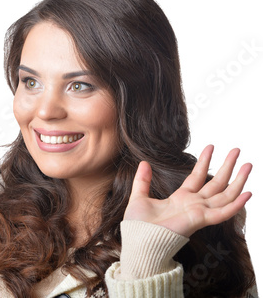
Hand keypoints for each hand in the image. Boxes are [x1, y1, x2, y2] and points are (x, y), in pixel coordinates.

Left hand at [123, 145, 251, 236]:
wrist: (138, 240)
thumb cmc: (138, 225)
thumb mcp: (139, 197)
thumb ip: (142, 181)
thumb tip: (144, 163)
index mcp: (180, 198)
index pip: (197, 176)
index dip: (204, 161)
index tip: (210, 146)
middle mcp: (193, 205)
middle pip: (216, 183)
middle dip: (227, 167)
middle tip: (237, 150)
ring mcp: (199, 212)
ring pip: (224, 195)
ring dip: (238, 180)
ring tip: (248, 165)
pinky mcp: (200, 220)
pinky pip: (222, 212)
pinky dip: (236, 204)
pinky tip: (247, 193)